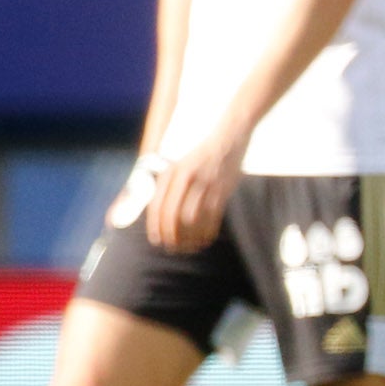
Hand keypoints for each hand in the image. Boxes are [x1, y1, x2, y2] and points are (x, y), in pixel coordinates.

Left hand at [147, 130, 246, 253]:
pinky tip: (205, 240)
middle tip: (171, 247)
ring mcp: (205, 184)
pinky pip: (212, 217)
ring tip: (187, 247)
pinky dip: (207, 232)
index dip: (155, 227)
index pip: (158, 206)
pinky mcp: (223, 190)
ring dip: (188, 237)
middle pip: (173, 215)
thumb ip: (169, 185)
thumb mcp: (180, 165)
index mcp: (172, 173)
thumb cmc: (202, 155)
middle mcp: (186, 178)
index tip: (157, 240)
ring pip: (192, 220)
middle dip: (170, 235)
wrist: (229, 138)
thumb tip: (160, 214)